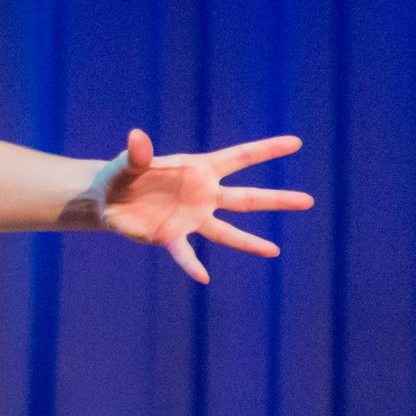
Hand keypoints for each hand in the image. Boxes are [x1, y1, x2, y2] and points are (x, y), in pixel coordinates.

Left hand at [90, 129, 312, 282]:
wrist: (107, 199)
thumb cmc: (122, 174)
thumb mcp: (128, 162)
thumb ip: (137, 153)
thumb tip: (137, 138)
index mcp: (198, 169)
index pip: (238, 158)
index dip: (266, 149)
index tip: (295, 142)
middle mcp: (202, 195)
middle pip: (245, 198)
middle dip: (276, 199)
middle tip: (309, 200)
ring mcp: (191, 218)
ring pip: (226, 232)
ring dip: (248, 242)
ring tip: (274, 251)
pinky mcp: (171, 237)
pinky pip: (185, 254)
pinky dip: (192, 265)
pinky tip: (203, 278)